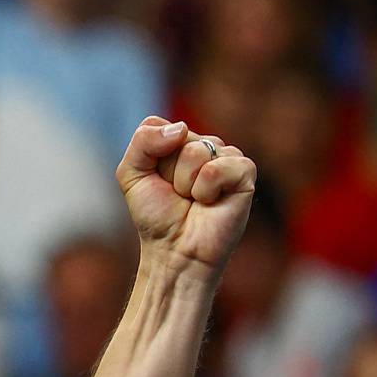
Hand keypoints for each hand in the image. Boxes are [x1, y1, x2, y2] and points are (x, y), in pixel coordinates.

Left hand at [115, 117, 256, 278]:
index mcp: (179, 142)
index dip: (150, 157)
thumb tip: (181, 128)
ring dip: (186, 182)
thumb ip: (143, 141)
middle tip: (177, 194)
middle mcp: (204, 146)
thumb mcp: (132, 175)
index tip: (156, 181)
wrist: (174, 251)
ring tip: (193, 200)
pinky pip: (219, 166)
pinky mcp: (245, 174)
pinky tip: (210, 202)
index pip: (158, 126)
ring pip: (199, 150)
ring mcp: (227, 158)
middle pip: (179, 136)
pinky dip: (207, 188)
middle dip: (169, 171)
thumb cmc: (156, 216)